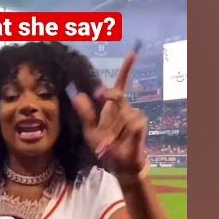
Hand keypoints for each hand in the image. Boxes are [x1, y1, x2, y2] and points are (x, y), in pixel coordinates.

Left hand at [70, 52, 147, 177]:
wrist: (118, 164)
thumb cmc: (105, 146)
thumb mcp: (90, 131)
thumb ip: (85, 113)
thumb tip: (77, 94)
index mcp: (112, 107)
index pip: (120, 85)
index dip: (127, 69)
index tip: (133, 54)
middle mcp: (125, 108)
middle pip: (118, 95)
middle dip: (110, 95)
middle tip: (101, 96)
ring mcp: (134, 116)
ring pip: (122, 114)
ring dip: (113, 130)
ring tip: (110, 143)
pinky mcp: (141, 125)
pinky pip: (131, 124)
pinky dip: (122, 135)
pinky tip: (120, 143)